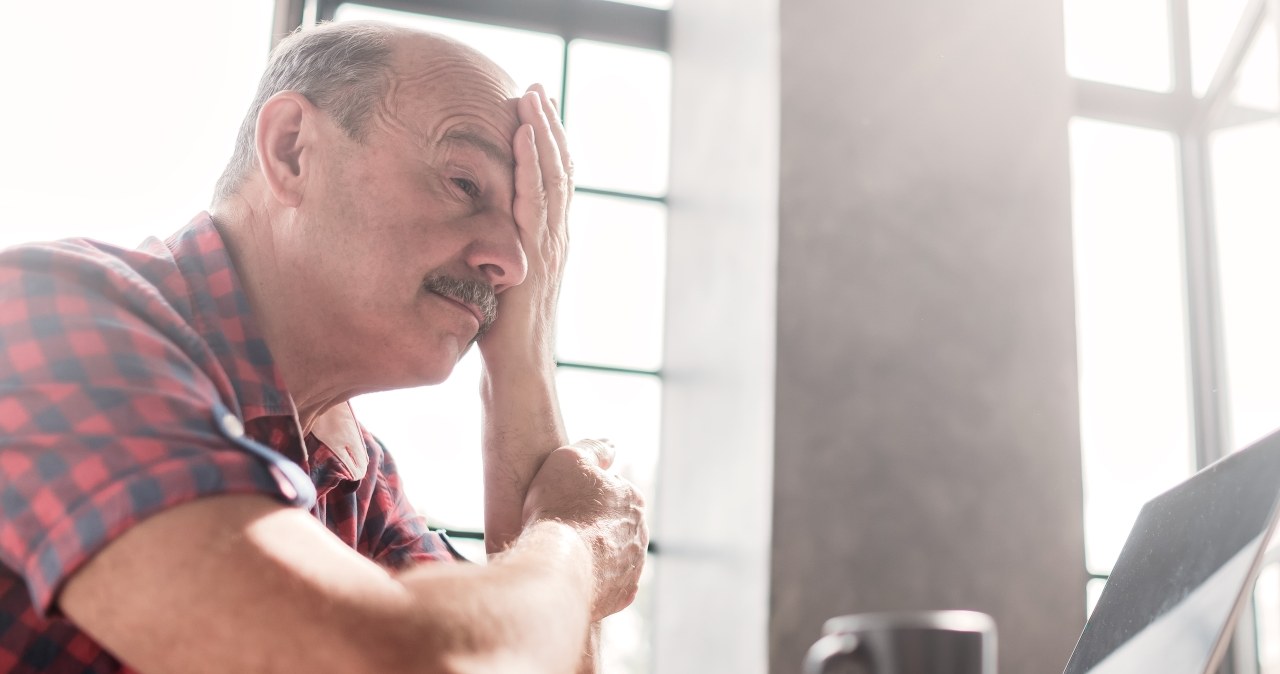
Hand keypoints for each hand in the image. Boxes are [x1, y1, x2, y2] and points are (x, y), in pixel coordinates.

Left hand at [478, 83, 571, 365]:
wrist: (519, 377)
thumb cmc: (503, 343)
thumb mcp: (496, 288)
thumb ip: (491, 259)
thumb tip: (468, 239)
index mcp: (548, 245)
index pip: (552, 185)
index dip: (547, 147)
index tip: (535, 112)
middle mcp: (555, 241)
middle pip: (559, 172)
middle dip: (549, 128)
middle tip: (537, 90)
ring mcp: (549, 247)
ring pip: (552, 178)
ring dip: (543, 134)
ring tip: (533, 97)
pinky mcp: (536, 256)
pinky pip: (534, 200)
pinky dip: (531, 163)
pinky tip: (523, 134)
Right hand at [522, 439, 647, 620]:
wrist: (557, 566)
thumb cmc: (559, 509)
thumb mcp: (569, 459)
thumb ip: (593, 449)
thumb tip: (611, 445)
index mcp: (632, 499)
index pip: (611, 490)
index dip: (585, 493)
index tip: (565, 500)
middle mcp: (640, 533)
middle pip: (614, 523)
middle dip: (594, 524)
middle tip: (563, 527)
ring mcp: (633, 567)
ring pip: (614, 555)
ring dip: (596, 553)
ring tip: (566, 555)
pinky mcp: (621, 596)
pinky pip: (610, 585)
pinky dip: (596, 581)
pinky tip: (577, 577)